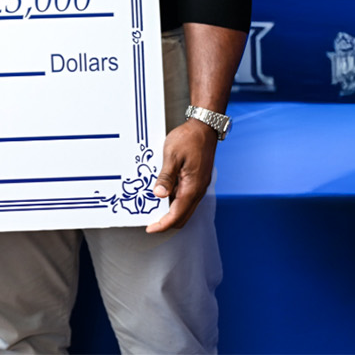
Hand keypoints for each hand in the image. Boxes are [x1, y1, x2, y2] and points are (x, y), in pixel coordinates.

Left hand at [146, 118, 217, 232]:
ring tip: (153, 207)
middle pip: (182, 217)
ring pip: (185, 209)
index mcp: (192, 187)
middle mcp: (198, 191)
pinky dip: (175, 202)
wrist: (204, 127)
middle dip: (166, 223)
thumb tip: (159, 195)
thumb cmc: (189, 138)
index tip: (150, 228)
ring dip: (170, 212)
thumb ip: (166, 177)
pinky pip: (187, 198)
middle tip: (149, 220)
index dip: (162, 225)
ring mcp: (199, 186)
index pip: (176, 216)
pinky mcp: (198, 181)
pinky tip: (163, 193)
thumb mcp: (172, 156)